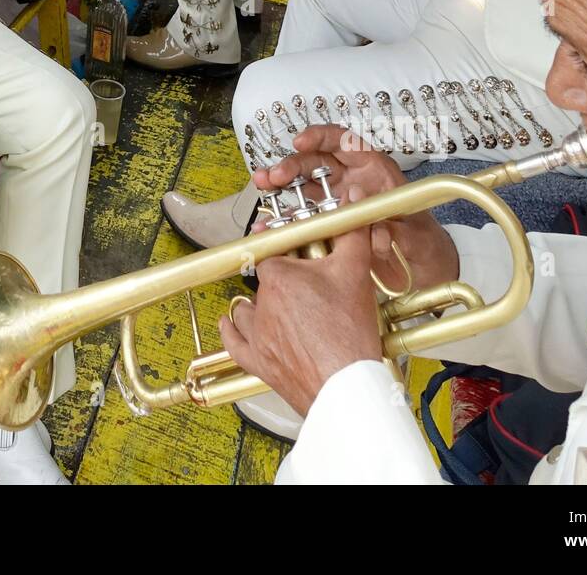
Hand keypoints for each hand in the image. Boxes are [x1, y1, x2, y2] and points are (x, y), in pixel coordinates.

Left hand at [219, 219, 381, 413]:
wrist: (347, 387)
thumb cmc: (348, 335)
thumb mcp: (355, 272)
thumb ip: (351, 232)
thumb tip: (351, 199)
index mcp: (278, 277)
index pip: (274, 250)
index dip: (288, 247)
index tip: (295, 245)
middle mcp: (262, 304)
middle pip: (266, 280)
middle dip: (285, 280)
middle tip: (310, 286)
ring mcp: (257, 334)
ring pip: (249, 309)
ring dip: (259, 305)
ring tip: (280, 305)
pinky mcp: (258, 362)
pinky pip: (234, 343)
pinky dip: (231, 332)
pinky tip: (230, 323)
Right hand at [253, 125, 458, 293]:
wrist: (422, 266)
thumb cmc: (424, 240)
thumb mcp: (417, 235)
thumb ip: (396, 232)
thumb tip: (378, 233)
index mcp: (375, 170)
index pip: (346, 142)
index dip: (322, 137)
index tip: (301, 141)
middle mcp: (352, 180)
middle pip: (318, 162)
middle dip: (293, 164)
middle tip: (274, 175)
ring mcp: (338, 199)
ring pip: (304, 184)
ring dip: (282, 185)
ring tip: (262, 187)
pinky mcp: (328, 221)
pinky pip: (303, 215)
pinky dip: (285, 218)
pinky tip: (269, 224)